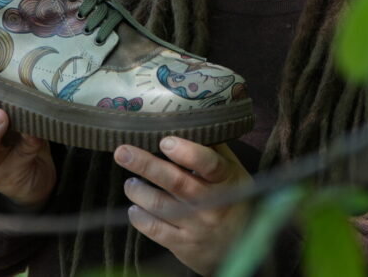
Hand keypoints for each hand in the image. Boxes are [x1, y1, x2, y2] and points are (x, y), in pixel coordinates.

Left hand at [114, 137, 251, 275]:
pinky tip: (135, 207)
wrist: (244, 246)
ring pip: (160, 205)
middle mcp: (212, 203)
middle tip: (123, 152)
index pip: (209, 164)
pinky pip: (155, 229)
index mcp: (226, 179)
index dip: (187, 152)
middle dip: (146, 165)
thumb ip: (212, 149)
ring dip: (138, 191)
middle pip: (176, 182)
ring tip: (130, 182)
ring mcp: (197, 226)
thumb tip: (186, 121)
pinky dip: (139, 216)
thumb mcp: (232, 171)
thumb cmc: (233, 198)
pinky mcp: (184, 245)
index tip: (166, 141)